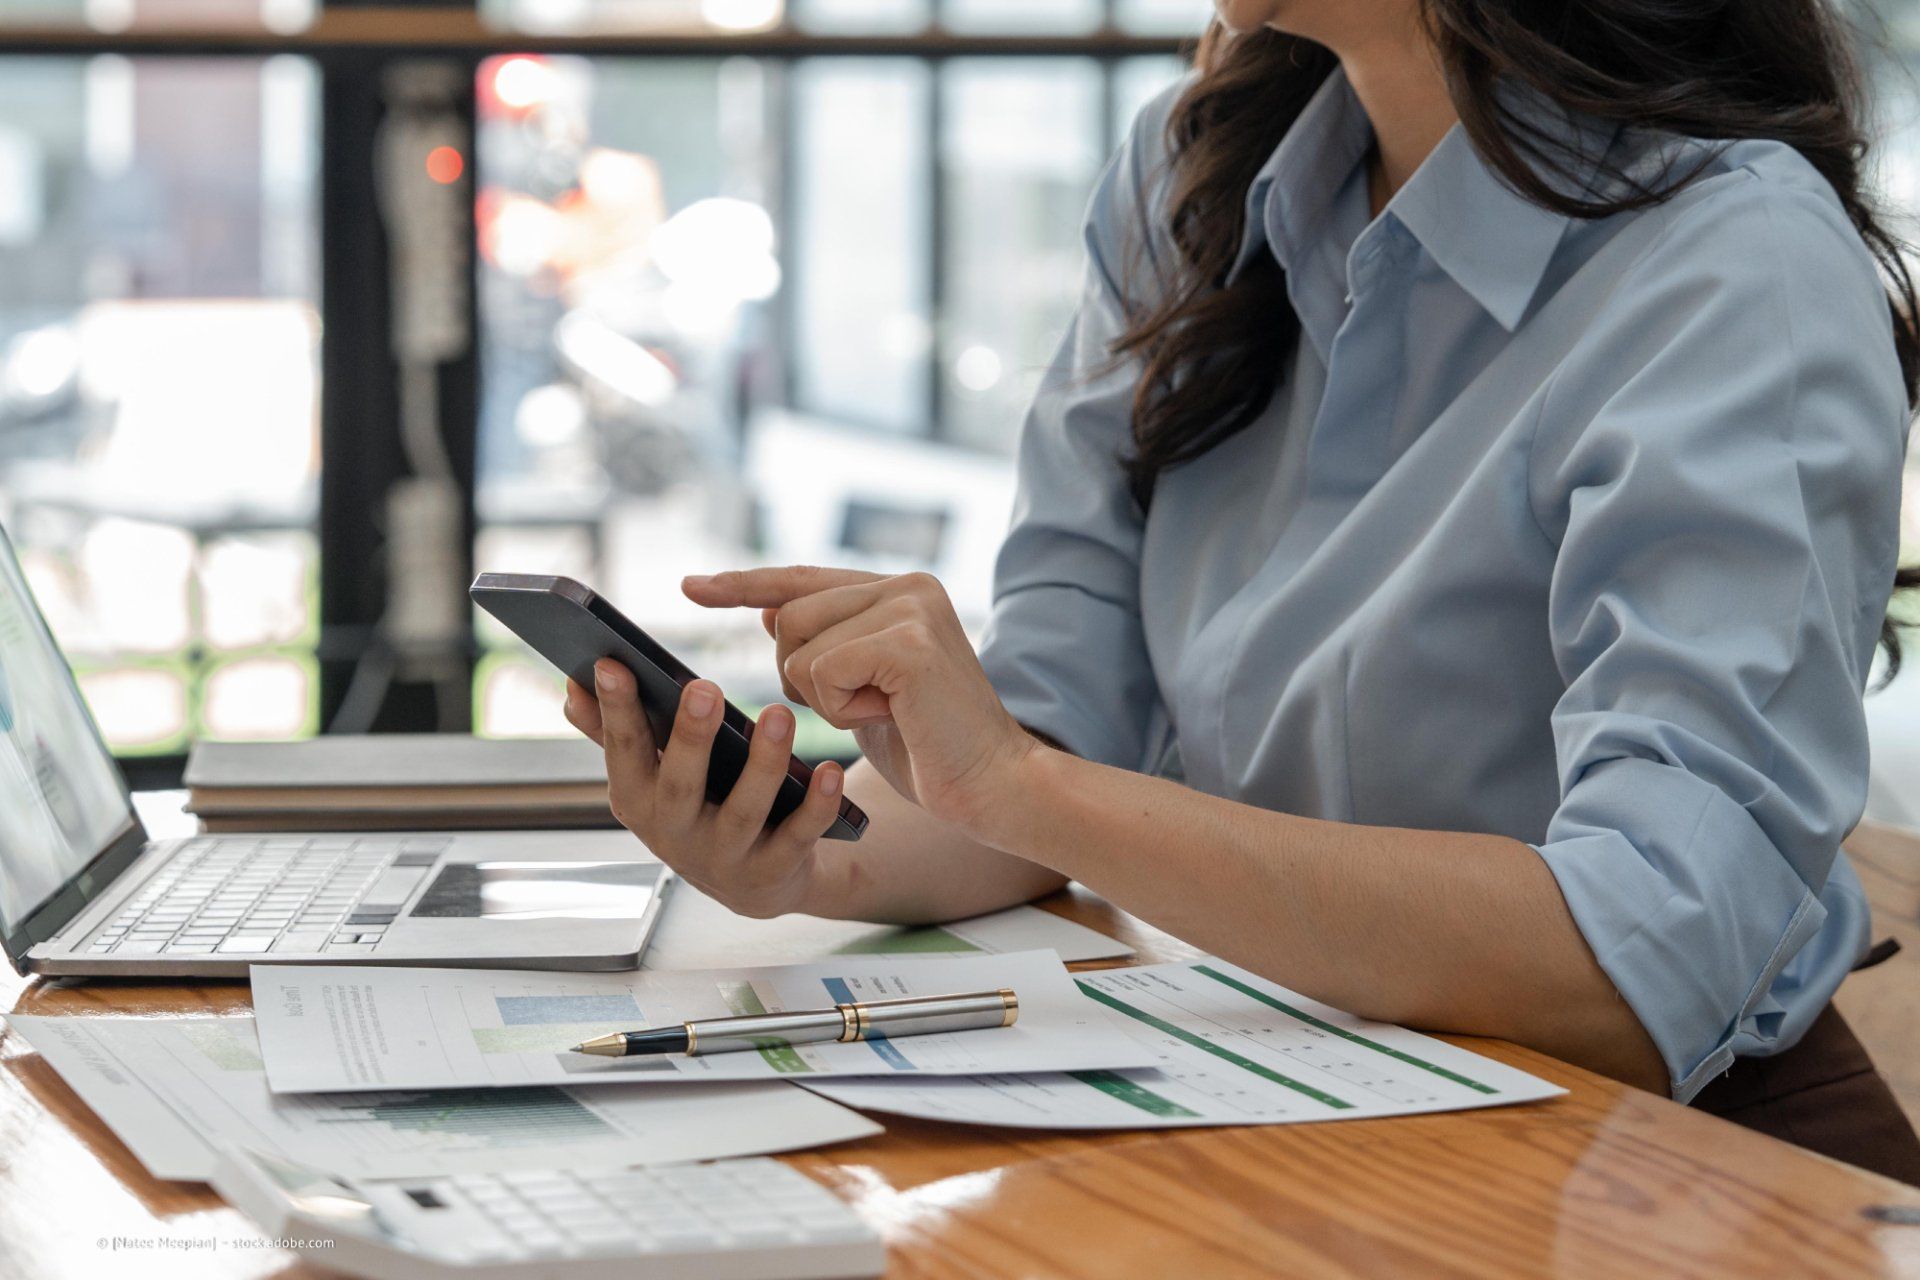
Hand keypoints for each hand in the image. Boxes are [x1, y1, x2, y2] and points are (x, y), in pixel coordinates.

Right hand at [562, 662, 845, 918]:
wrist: (753, 881)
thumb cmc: (697, 808)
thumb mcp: (650, 778)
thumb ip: (613, 734)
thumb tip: (573, 686)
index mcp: (637, 800)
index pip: (622, 751)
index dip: (615, 711)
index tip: (610, 663)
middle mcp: (675, 834)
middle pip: (680, 785)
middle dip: (690, 738)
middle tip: (703, 687)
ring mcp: (725, 857)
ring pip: (744, 811)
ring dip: (762, 762)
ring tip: (778, 715)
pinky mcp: (773, 872)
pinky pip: (798, 837)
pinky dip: (817, 806)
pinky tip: (832, 770)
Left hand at [682, 566, 1036, 835]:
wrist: (993, 785)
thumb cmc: (931, 747)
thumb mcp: (863, 688)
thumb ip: (828, 645)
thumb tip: (770, 611)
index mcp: (898, 590)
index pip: (801, 578)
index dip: (742, 584)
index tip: (690, 586)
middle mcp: (907, 586)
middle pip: (789, 615)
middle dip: (801, 675)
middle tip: (862, 705)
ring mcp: (912, 608)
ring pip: (798, 645)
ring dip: (823, 696)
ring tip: (883, 710)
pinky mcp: (909, 643)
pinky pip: (821, 671)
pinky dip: (841, 708)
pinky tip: (889, 716)